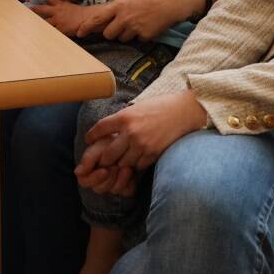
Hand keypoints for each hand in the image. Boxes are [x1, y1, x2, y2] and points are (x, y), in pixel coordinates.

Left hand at [26, 0, 95, 36]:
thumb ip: (58, 5)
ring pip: (44, 22)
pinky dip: (46, 34)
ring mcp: (58, 21)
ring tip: (28, 26)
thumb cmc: (77, 13)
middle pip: (41, 9)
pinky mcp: (61, 29)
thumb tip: (50, 5)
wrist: (88, 19)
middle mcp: (56, 11)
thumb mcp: (67, 6)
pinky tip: (39, 37)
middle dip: (32, 10)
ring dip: (37, 23)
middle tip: (24, 10)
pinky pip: (51, 32)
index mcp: (59, 4)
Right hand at [74, 134, 139, 196]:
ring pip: (114, 191)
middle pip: (99, 189)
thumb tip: (77, 172)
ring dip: (121, 179)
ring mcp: (113, 184)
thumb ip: (88, 159)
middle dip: (109, 178)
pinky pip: (127, 191)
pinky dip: (130, 182)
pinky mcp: (126, 186)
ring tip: (127, 168)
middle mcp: (99, 179)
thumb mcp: (98, 147)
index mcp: (89, 170)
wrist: (130, 140)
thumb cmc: (111, 141)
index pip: (84, 182)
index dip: (94, 178)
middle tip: (116, 167)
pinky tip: (132, 172)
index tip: (105, 170)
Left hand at [77, 0, 201, 42]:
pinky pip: (140, 40)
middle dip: (112, 32)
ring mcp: (136, 28)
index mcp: (119, 5)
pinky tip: (152, 24)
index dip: (86, 27)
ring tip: (140, 21)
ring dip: (128, 34)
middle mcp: (125, 18)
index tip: (79, 33)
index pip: (97, 19)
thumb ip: (121, 3)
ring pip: (123, 38)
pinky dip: (144, 35)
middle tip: (121, 25)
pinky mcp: (147, 35)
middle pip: (108, 34)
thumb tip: (114, 11)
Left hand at [78, 91, 206, 176]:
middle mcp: (131, 132)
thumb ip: (123, 119)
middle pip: (108, 153)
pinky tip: (133, 164)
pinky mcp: (153, 153)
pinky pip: (138, 166)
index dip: (92, 136)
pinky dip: (134, 166)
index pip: (100, 129)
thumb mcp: (136, 108)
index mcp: (124, 117)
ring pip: (122, 163)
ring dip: (119, 164)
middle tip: (101, 160)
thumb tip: (110, 130)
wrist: (184, 111)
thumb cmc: (160, 106)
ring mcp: (142, 145)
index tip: (89, 140)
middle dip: (103, 159)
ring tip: (116, 164)